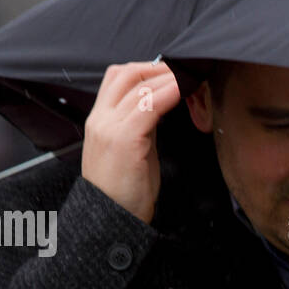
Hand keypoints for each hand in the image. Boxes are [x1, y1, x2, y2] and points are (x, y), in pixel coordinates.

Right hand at [82, 61, 181, 224]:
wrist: (111, 220)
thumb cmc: (124, 192)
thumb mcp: (133, 151)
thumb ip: (142, 126)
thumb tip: (160, 107)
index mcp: (100, 121)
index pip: (117, 79)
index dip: (145, 70)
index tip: (170, 72)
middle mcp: (100, 119)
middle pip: (126, 74)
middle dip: (157, 67)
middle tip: (183, 69)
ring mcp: (110, 127)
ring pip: (138, 85)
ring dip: (167, 77)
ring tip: (189, 76)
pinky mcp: (124, 139)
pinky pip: (148, 105)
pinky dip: (168, 93)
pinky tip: (184, 90)